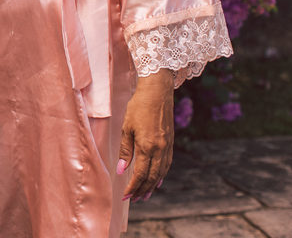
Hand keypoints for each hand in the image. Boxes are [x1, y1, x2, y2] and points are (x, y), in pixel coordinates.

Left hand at [118, 69, 174, 202]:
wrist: (157, 93)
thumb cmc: (138, 107)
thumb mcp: (127, 127)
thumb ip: (125, 150)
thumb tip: (121, 170)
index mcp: (148, 147)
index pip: (140, 174)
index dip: (132, 187)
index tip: (125, 196)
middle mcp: (160, 150)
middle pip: (152, 177)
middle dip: (142, 190)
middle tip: (133, 199)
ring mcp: (168, 147)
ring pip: (161, 172)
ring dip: (152, 185)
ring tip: (144, 195)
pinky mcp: (171, 142)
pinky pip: (167, 164)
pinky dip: (161, 175)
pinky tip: (158, 180)